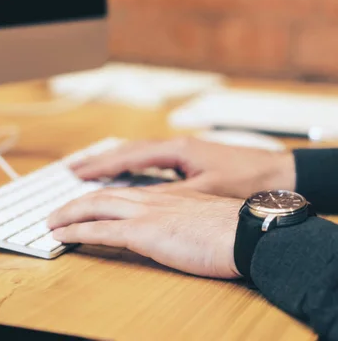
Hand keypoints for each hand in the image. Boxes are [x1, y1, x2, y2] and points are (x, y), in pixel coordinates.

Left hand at [48, 187, 241, 278]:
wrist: (248, 232)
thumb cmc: (235, 230)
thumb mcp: (205, 218)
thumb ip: (184, 218)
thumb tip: (177, 228)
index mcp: (167, 196)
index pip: (125, 191)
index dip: (101, 195)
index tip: (87, 201)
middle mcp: (152, 198)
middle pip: (103, 195)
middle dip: (76, 202)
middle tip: (57, 212)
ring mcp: (146, 213)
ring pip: (95, 206)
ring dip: (68, 214)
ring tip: (51, 222)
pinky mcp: (143, 232)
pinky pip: (99, 229)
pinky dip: (76, 230)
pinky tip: (62, 235)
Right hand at [71, 137, 294, 198]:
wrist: (279, 175)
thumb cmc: (244, 182)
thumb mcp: (203, 192)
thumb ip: (167, 197)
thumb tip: (133, 203)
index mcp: (175, 150)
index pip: (127, 157)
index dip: (100, 167)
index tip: (77, 175)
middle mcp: (174, 146)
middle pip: (126, 151)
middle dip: (97, 161)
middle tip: (72, 169)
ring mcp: (180, 152)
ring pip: (136, 154)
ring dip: (111, 162)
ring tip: (89, 170)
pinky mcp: (187, 161)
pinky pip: (148, 161)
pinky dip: (128, 166)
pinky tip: (123, 174)